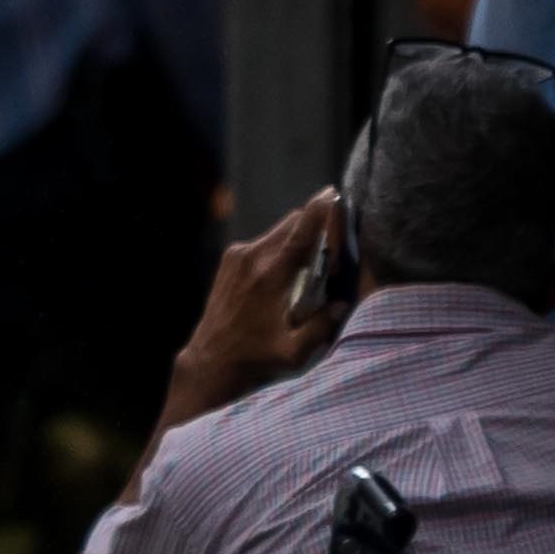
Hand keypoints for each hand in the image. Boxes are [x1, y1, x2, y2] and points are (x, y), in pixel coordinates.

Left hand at [171, 194, 341, 412]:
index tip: (334, 193)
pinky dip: (280, 247)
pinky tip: (287, 272)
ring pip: (278, 231)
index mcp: (271, 274)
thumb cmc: (255, 358)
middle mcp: (252, 258)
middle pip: (292, 224)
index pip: (302, 231)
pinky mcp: (229, 261)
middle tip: (333, 245)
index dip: (321, 209)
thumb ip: (322, 326)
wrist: (211, 360)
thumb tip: (343, 303)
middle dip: (316, 226)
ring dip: (299, 238)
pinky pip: (264, 242)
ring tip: (312, 262)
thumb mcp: (294, 351)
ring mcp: (237, 256)